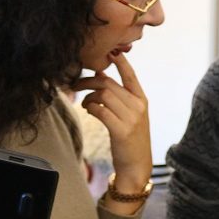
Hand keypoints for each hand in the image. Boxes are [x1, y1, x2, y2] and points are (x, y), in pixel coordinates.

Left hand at [73, 52, 152, 199]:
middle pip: (108, 83)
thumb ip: (119, 97)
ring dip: (88, 97)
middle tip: (76, 84)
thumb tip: (100, 75)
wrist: (137, 165)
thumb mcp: (131, 115)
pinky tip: (88, 110)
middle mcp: (138, 106)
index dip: (119, 62)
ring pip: (102, 95)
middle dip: (88, 81)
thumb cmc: (130, 139)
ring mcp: (131, 118)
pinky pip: (100, 110)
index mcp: (142, 100)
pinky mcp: (121, 130)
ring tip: (85, 104)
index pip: (130, 75)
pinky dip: (90, 107)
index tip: (109, 52)